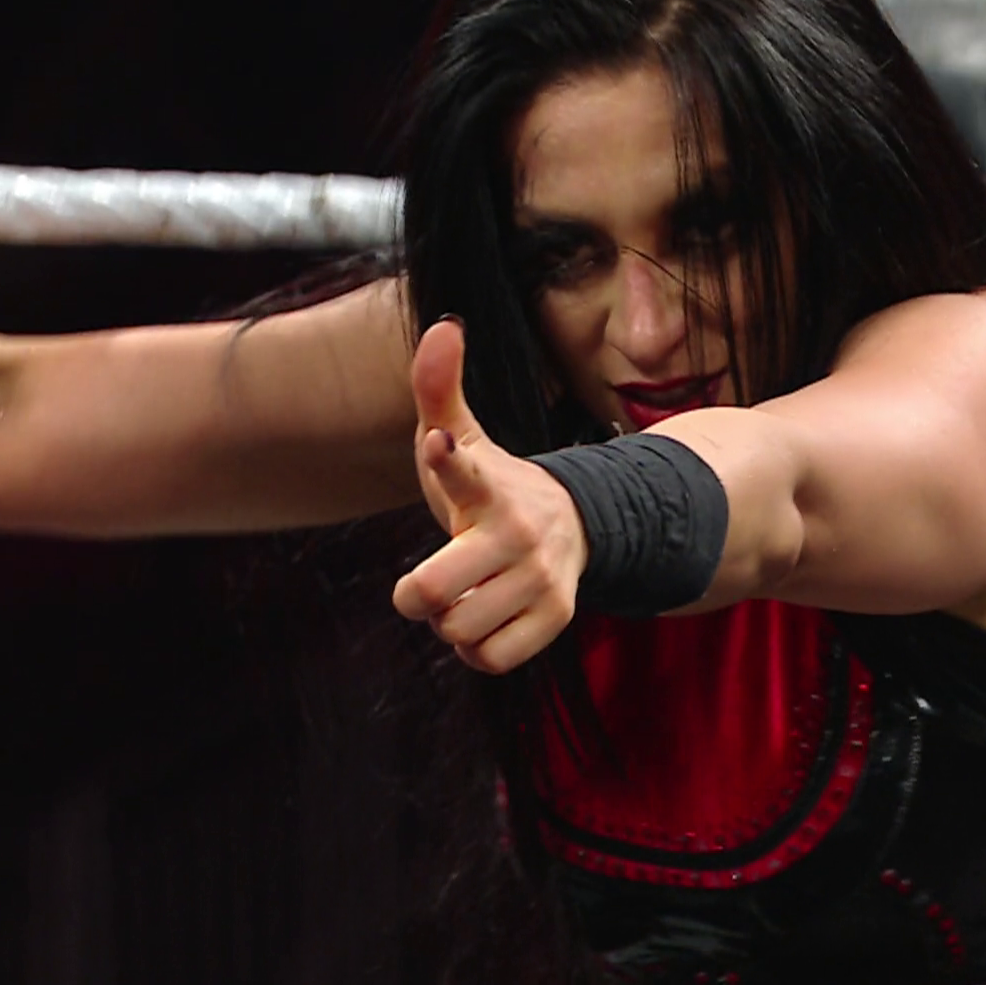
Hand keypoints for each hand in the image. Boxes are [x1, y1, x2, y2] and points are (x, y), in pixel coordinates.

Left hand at [392, 318, 588, 674]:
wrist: (571, 528)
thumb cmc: (492, 487)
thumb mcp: (462, 436)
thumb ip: (438, 388)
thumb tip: (446, 325)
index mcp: (488, 486)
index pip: (463, 470)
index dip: (445, 461)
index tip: (437, 447)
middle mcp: (518, 532)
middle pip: (429, 595)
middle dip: (414, 596)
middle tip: (426, 582)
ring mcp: (541, 577)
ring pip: (457, 631)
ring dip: (448, 622)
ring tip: (466, 595)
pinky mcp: (557, 617)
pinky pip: (489, 659)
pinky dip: (476, 650)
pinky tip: (485, 622)